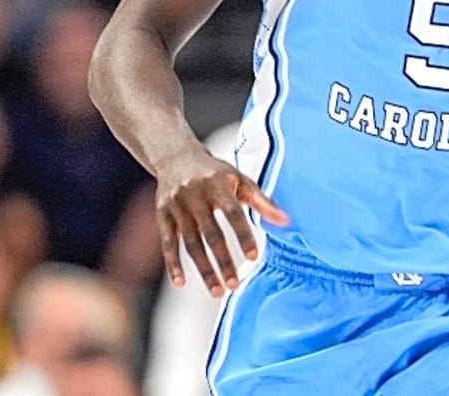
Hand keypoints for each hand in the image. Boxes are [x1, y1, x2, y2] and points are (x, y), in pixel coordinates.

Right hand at [155, 147, 288, 295]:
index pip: (232, 213)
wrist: (176, 157)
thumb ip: (262, 202)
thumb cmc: (216, 173)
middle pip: (211, 233)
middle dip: (223, 261)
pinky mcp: (162, 215)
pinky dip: (173, 264)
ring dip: (203, 269)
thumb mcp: (240, 180)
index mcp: (218, 184)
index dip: (243, 234)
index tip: (253, 257)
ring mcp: (176, 206)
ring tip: (217, 291)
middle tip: (234, 285)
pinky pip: (168, 243)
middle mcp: (195, 194)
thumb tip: (286, 222)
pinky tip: (181, 283)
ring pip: (190, 243)